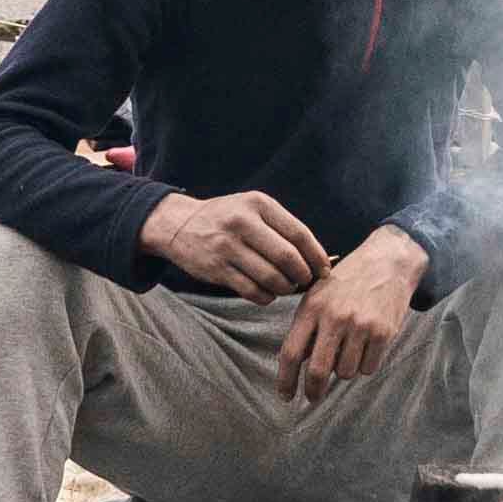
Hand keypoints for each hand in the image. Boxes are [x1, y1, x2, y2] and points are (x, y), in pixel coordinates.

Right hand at [142, 189, 327, 300]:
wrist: (178, 225)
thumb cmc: (227, 218)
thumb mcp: (253, 208)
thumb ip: (282, 228)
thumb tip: (317, 259)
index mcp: (258, 204)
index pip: (299, 233)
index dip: (316, 255)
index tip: (324, 269)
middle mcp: (243, 222)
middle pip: (287, 257)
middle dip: (302, 275)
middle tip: (304, 281)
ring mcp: (227, 246)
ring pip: (271, 277)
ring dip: (285, 288)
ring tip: (286, 287)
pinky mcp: (216, 269)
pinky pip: (252, 291)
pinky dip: (266, 297)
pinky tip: (267, 293)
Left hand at [279, 229, 428, 402]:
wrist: (389, 261)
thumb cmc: (348, 280)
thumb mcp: (318, 295)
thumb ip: (306, 327)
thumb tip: (297, 362)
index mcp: (312, 308)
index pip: (290, 352)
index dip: (285, 380)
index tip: (285, 396)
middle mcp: (335, 317)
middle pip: (317, 370)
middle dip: (313, 391)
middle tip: (312, 397)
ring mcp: (360, 326)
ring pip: (345, 372)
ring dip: (344, 370)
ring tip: (348, 351)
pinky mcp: (383, 333)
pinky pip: (368, 368)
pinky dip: (364, 365)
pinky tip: (366, 347)